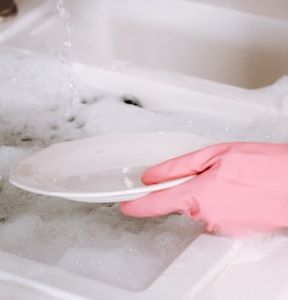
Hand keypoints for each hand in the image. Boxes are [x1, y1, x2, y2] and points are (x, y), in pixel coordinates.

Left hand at [119, 142, 287, 235]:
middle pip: (182, 202)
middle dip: (190, 186)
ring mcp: (222, 228)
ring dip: (209, 193)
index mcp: (199, 195)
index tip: (125, 205)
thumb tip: (152, 176)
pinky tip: (240, 191)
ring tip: (234, 179)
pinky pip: (217, 215)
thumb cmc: (262, 165)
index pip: (157, 203)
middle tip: (216, 170)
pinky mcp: (234, 232)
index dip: (137, 204)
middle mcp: (208, 217)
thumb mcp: (214, 154)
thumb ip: (178, 168)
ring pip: (201, 208)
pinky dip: (223, 202)